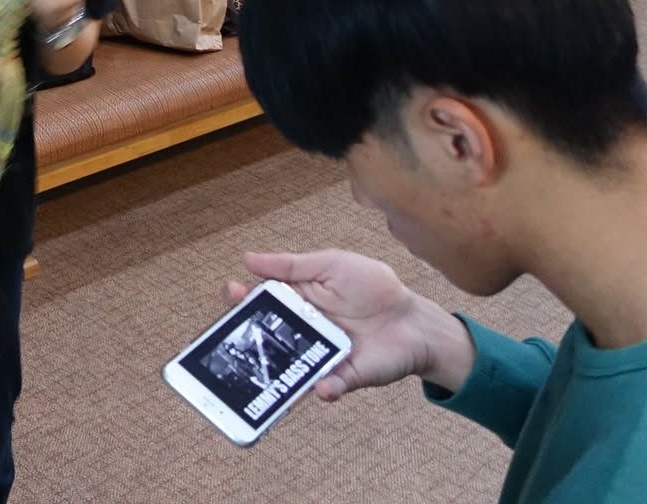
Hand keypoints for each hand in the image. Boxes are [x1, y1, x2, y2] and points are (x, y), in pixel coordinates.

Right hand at [226, 251, 474, 400]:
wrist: (414, 320)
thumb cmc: (374, 288)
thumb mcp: (332, 264)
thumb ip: (292, 264)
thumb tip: (248, 258)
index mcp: (296, 300)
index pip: (260, 300)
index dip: (242, 297)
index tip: (232, 291)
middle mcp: (301, 331)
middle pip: (266, 337)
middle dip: (247, 336)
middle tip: (237, 333)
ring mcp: (320, 356)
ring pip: (288, 367)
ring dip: (275, 370)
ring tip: (263, 370)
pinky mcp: (343, 376)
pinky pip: (328, 386)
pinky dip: (324, 389)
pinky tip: (321, 386)